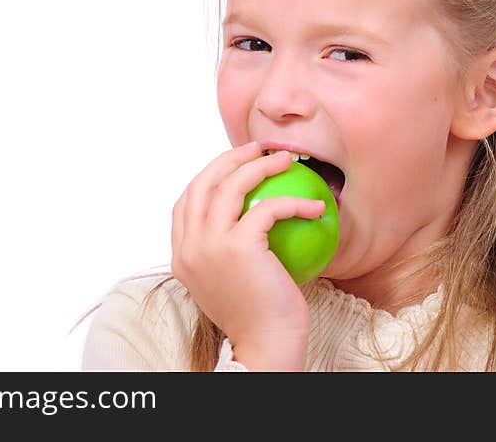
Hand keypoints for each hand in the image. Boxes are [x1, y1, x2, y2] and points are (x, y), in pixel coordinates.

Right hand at [171, 141, 324, 369]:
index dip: (208, 174)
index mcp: (181, 255)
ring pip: (231, 185)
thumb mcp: (230, 281)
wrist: (266, 346)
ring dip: (260, 165)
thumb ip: (225, 251)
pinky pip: (268, 208)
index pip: (186, 201)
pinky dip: (294, 202)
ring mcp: (209, 245)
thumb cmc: (259, 317)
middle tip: (258, 148)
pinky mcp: (237, 247)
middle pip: (204, 182)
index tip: (234, 164)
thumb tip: (249, 217)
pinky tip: (314, 205)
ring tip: (285, 160)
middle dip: (230, 157)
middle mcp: (188, 247)